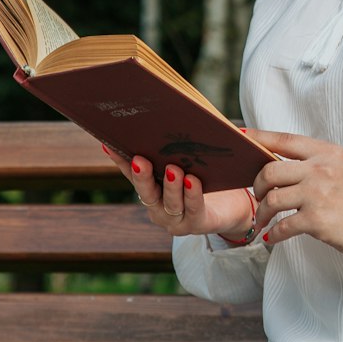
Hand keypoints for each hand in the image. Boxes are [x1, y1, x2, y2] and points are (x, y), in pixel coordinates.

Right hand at [105, 147, 255, 241]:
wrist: (233, 208)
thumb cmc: (207, 180)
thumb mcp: (190, 162)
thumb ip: (177, 148)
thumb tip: (176, 117)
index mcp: (152, 190)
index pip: (132, 175)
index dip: (120, 161)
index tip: (110, 144)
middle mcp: (159, 208)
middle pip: (147, 192)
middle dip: (142, 176)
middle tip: (140, 159)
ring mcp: (176, 220)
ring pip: (170, 203)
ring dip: (171, 186)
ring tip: (173, 169)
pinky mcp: (197, 224)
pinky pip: (193, 209)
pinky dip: (192, 195)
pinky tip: (193, 181)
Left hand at [246, 128, 342, 269]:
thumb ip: (315, 163)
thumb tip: (279, 164)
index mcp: (326, 152)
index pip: (284, 140)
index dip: (258, 138)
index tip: (240, 139)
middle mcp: (321, 168)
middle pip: (269, 170)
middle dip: (257, 186)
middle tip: (258, 197)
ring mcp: (318, 194)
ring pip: (272, 198)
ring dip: (262, 212)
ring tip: (263, 221)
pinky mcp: (318, 220)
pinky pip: (282, 226)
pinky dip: (273, 234)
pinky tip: (273, 237)